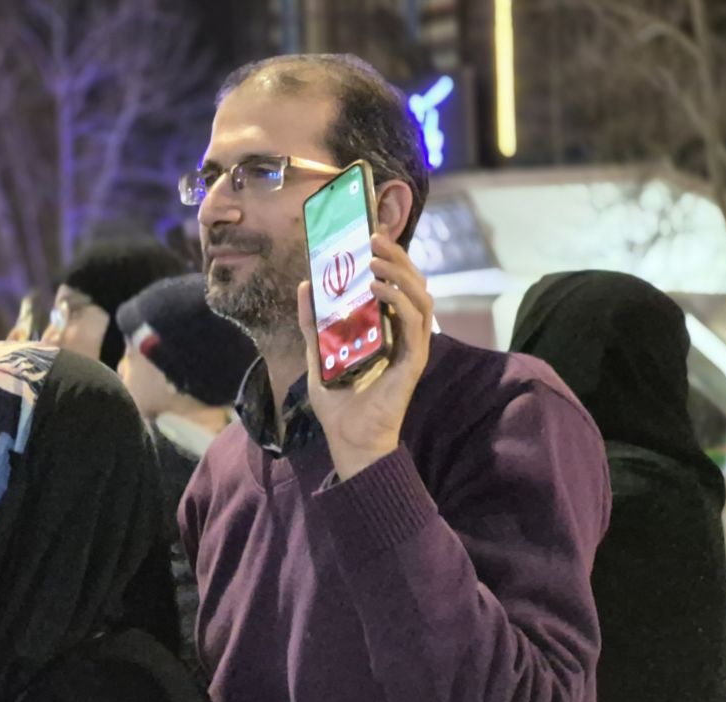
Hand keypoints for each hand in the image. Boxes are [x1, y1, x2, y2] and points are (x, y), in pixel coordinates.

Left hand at [298, 231, 433, 479]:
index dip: (389, 259)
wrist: (349, 440)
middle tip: (374, 238)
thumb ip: (312, 322)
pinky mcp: (413, 361)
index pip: (397, 285)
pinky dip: (399, 301)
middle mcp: (404, 335)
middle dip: (396, 257)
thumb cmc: (339, 404)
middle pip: (413, 284)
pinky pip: (414, 323)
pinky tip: (377, 289)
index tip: (370, 236)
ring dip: (399, 273)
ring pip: (420, 297)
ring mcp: (412, 347)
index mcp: (387, 330)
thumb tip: (305, 285)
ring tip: (375, 260)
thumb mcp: (318, 354)